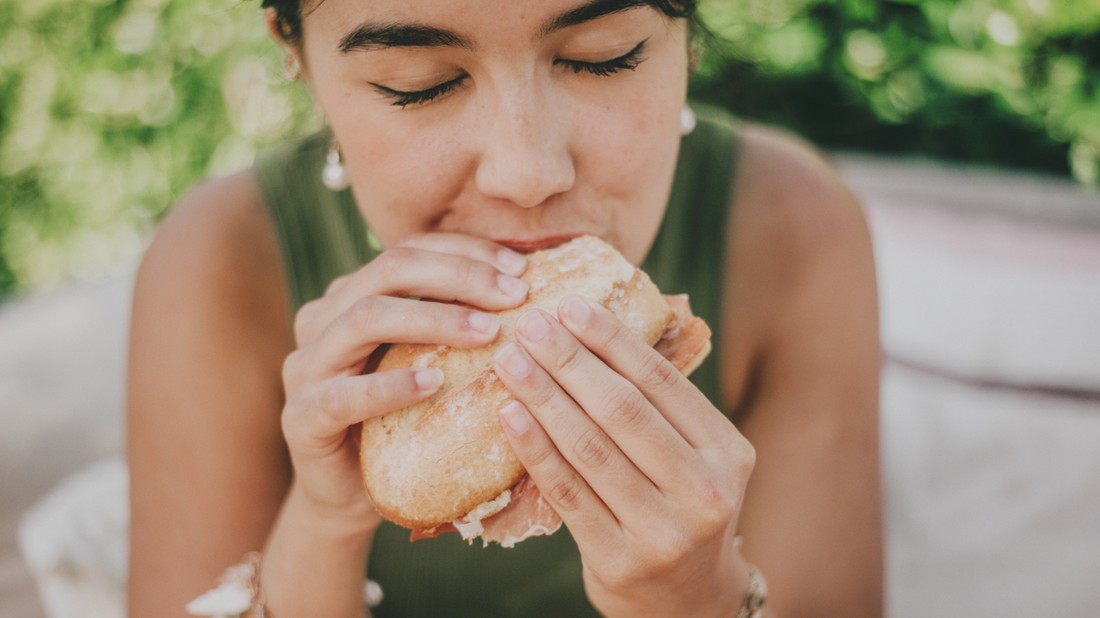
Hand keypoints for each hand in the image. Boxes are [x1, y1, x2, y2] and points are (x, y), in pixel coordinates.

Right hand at [280, 233, 528, 529]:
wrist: (353, 495)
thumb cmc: (404, 420)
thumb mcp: (432, 362)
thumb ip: (458, 324)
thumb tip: (533, 286)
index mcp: (351, 295)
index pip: (408, 251)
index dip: (465, 252)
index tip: (521, 267)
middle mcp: (322, 319)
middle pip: (388, 271)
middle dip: (458, 276)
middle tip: (514, 296)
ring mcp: (305, 367)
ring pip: (365, 318)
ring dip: (434, 319)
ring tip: (488, 333)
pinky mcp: (301, 418)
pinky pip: (344, 395)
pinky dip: (391, 386)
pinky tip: (434, 385)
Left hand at [492, 295, 755, 615]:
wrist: (688, 604)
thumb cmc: (679, 511)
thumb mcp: (695, 461)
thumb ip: (658, 412)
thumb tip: (586, 334)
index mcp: (726, 451)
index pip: (661, 381)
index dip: (611, 340)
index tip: (570, 305)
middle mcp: (703, 491)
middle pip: (623, 410)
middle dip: (570, 360)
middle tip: (530, 325)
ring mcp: (664, 530)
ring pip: (591, 448)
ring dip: (544, 396)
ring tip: (510, 361)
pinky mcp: (620, 561)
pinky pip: (568, 493)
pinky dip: (536, 449)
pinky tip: (510, 415)